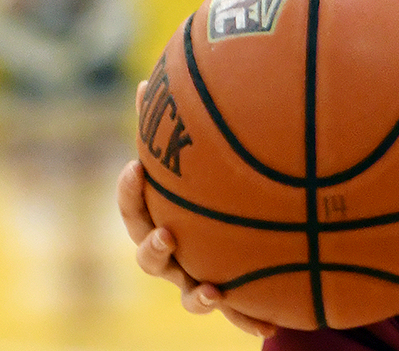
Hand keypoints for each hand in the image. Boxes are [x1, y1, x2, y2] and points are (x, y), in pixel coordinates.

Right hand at [117, 83, 275, 338]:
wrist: (249, 240)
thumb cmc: (214, 190)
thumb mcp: (202, 156)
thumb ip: (181, 123)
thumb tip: (160, 74)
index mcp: (162, 218)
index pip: (134, 207)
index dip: (130, 192)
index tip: (134, 169)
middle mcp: (175, 254)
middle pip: (150, 258)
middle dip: (154, 248)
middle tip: (166, 234)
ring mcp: (197, 280)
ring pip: (188, 296)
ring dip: (196, 295)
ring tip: (210, 287)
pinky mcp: (231, 300)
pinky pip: (238, 314)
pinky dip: (248, 319)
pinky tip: (269, 324)